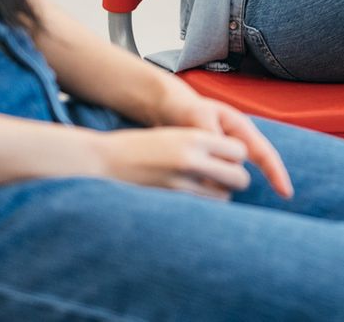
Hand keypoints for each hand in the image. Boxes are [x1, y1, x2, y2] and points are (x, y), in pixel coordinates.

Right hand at [88, 126, 253, 199]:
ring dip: (220, 194)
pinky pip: (203, 208)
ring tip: (205, 188)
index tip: (226, 158)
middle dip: (235, 178)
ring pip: (224, 197)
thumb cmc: (140, 146)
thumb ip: (202, 145)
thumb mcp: (174, 135)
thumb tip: (231, 159)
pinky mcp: (171, 202)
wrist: (103, 160)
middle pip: (239, 176)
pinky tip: (191, 200)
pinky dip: (204, 206)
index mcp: (194, 137)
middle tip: (221, 177)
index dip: (236, 156)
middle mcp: (192, 159)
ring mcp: (182, 183)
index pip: (239, 150)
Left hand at [149, 80, 292, 198]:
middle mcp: (237, 144)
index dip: (277, 174)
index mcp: (241, 129)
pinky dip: (203, 187)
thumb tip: (221, 161)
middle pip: (242, 172)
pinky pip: (212, 182)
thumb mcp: (198, 117)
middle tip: (205, 178)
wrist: (168, 110)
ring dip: (210, 183)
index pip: (265, 154)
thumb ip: (211, 136)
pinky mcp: (209, 166)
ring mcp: (224, 156)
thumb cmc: (186, 109)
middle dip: (227, 180)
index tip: (287, 194)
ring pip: (225, 180)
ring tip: (190, 180)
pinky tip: (190, 189)